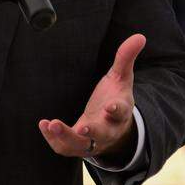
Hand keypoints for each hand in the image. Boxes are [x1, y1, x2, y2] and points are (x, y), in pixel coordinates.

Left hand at [38, 33, 145, 160]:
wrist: (112, 128)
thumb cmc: (114, 98)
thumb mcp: (121, 78)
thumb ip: (125, 58)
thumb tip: (140, 36)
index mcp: (120, 112)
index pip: (121, 112)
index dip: (117, 110)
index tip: (111, 106)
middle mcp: (107, 129)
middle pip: (102, 134)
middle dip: (93, 131)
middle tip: (83, 126)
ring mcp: (92, 140)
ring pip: (81, 145)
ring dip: (66, 136)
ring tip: (52, 124)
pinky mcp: (77, 145)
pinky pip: (65, 148)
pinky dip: (54, 139)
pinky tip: (44, 124)